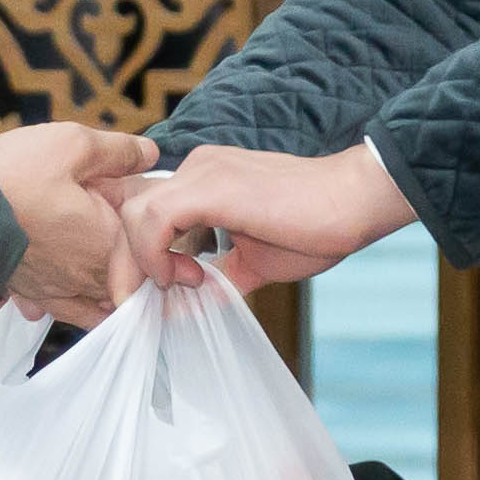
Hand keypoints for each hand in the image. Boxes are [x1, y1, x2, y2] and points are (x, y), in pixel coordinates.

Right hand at [0, 125, 159, 321]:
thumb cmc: (12, 176)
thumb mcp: (71, 144)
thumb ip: (118, 151)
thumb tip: (151, 154)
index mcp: (109, 240)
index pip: (154, 243)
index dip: (166, 234)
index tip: (179, 240)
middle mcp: (89, 274)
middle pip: (133, 278)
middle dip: (147, 267)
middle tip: (164, 262)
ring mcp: (59, 289)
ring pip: (104, 301)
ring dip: (118, 292)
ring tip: (128, 280)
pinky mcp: (32, 293)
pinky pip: (68, 312)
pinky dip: (81, 308)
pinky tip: (80, 296)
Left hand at [127, 142, 418, 293]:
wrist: (355, 202)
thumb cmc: (316, 228)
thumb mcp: (254, 263)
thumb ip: (217, 281)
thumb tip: (186, 311)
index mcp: (203, 181)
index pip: (145, 214)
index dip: (138, 258)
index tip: (155, 296)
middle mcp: (196, 168)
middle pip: (128, 212)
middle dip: (124, 264)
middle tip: (136, 304)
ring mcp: (202, 172)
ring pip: (132, 213)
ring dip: (137, 262)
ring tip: (167, 290)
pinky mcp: (211, 187)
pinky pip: (155, 218)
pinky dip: (154, 254)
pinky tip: (180, 278)